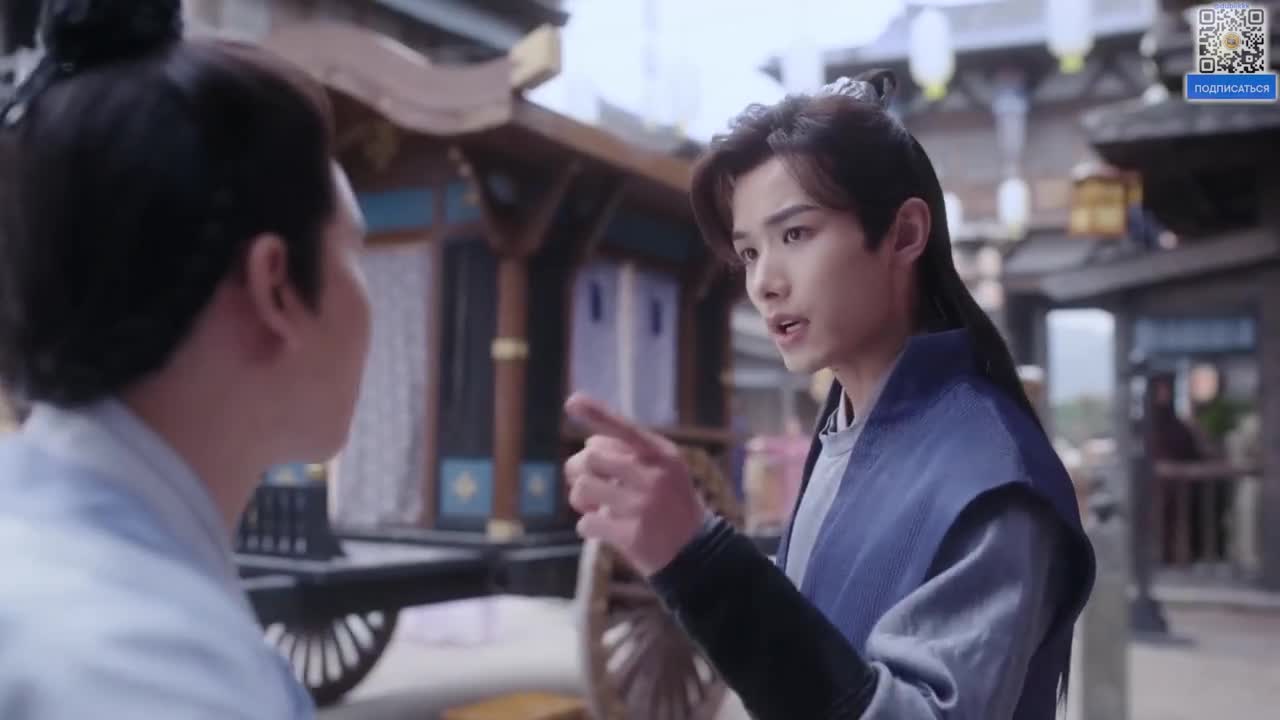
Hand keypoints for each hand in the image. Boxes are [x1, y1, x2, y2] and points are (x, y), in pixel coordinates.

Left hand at [563, 392, 708, 576]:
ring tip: (596, 506)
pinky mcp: (632, 535)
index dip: (596, 413)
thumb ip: (632, 452)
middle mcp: (655, 476)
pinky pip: (586, 523)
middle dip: (578, 469)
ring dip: (581, 499)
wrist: (697, 552)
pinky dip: (589, 527)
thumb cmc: (670, 504)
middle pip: (590, 457)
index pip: (624, 428)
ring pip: (582, 488)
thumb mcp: (664, 470)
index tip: (572, 401)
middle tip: (586, 483)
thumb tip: (590, 441)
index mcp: (663, 454)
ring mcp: (643, 506)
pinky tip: (605, 529)